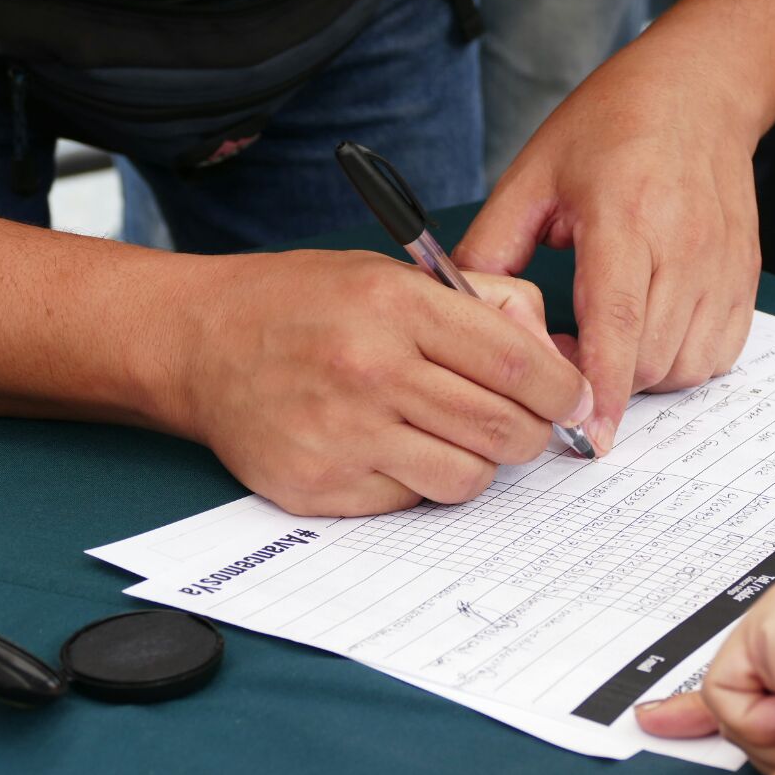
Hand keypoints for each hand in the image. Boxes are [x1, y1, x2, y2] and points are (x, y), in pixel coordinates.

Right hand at [170, 250, 591, 515]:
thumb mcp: (393, 273)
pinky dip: (421, 480)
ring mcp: (342, 434)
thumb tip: (552, 359)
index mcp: (398, 306)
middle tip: (523, 424)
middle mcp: (371, 370)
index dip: (565, 391)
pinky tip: (395, 447)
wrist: (200, 341)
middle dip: (533, 434)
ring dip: (479, 462)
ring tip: (453, 433)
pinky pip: (412, 500)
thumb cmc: (306, 303)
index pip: (519, 366)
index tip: (574, 401)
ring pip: (467, 477)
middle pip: (504, 430)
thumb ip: (480, 305)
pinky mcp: (320, 486)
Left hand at [454, 39, 760, 453]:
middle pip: (648, 357)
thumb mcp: (534, 174)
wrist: (699, 93)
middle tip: (570, 350)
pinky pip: (717, 355)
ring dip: (642, 375)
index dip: (600, 387)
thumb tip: (453, 309)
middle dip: (604, 380)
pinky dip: (681, 362)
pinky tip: (653, 330)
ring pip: (684, 365)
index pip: (618, 321)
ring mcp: (723, 265)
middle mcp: (685, 245)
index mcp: (626, 216)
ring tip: (612, 336)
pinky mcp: (746, 278)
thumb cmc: (612, 126)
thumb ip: (492, 247)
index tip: (585, 437)